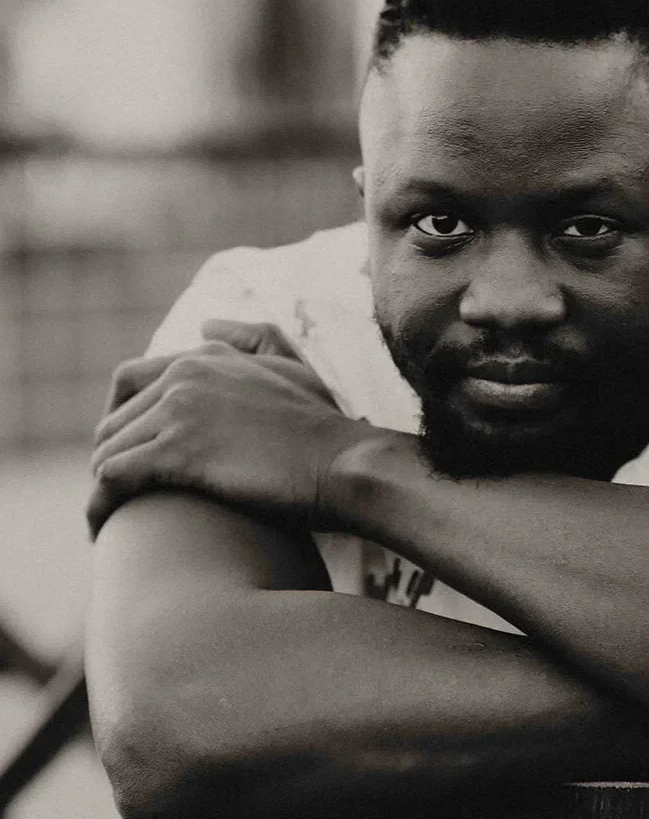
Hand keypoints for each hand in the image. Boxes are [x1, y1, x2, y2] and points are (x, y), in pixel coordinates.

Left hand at [89, 323, 377, 537]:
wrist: (344, 464)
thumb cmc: (324, 430)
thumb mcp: (293, 369)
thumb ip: (255, 339)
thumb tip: (204, 323)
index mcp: (207, 355)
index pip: (130, 380)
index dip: (122, 422)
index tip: (130, 456)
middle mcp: (186, 373)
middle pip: (113, 418)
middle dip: (110, 458)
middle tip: (121, 496)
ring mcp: (179, 409)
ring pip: (107, 449)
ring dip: (102, 488)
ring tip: (112, 519)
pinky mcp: (177, 451)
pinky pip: (111, 477)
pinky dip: (99, 505)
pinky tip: (105, 530)